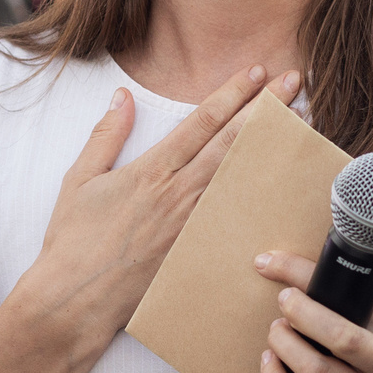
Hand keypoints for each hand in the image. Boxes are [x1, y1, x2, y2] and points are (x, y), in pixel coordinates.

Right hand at [2, 64, 301, 351]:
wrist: (76, 299)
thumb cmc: (72, 242)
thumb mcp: (79, 180)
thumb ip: (106, 135)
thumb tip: (122, 95)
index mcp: (150, 170)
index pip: (201, 122)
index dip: (232, 94)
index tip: (257, 73)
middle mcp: (177, 193)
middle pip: (231, 142)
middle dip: (265, 109)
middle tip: (295, 81)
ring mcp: (192, 224)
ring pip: (240, 175)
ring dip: (271, 146)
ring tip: (300, 121)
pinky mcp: (197, 251)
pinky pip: (235, 215)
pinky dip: (260, 193)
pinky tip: (283, 180)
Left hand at [253, 251, 372, 372]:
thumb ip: (361, 312)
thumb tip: (302, 281)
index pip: (354, 297)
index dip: (304, 275)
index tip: (272, 263)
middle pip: (340, 337)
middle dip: (299, 313)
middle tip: (283, 303)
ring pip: (316, 372)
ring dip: (284, 347)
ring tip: (276, 335)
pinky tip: (271, 367)